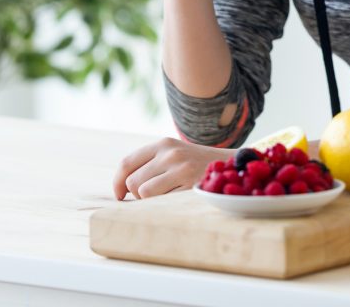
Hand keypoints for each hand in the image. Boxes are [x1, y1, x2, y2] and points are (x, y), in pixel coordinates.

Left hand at [112, 137, 233, 199]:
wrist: (232, 167)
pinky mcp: (190, 184)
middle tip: (152, 196)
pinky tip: (177, 200)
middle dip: (137, 195)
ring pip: (144, 193)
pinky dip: (165, 205)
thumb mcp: (173, 155)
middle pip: (132, 182)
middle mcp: (170, 153)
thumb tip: (121, 188)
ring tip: (166, 197)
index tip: (120, 196)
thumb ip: (150, 164)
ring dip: (150, 201)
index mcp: (163, 144)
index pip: (126, 163)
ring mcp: (181, 168)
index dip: (117, 182)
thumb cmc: (196, 166)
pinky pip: (162, 202)